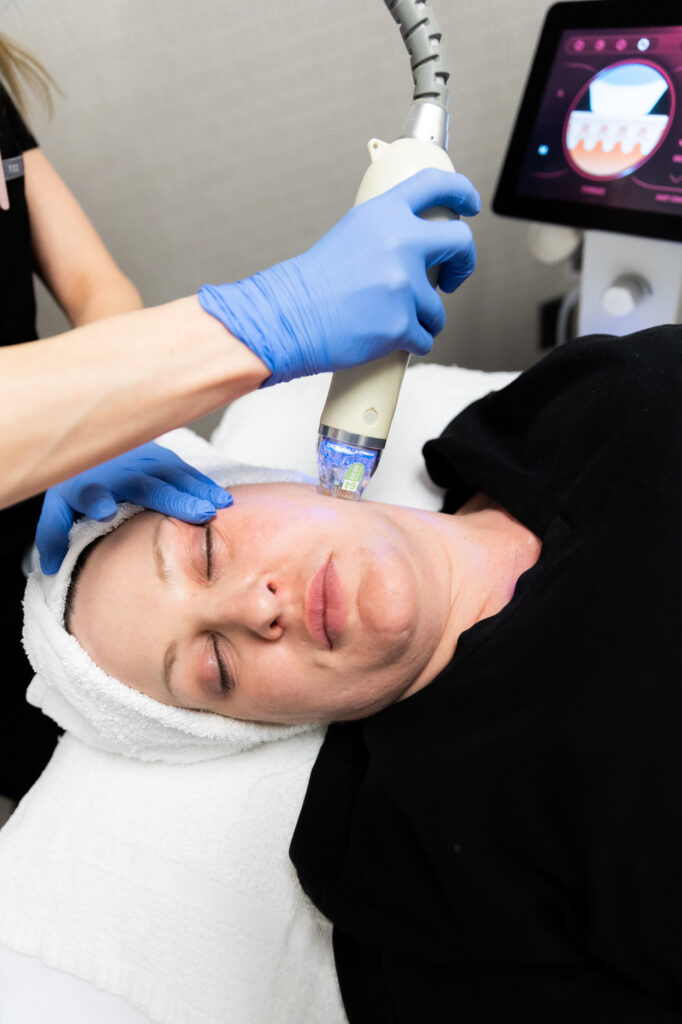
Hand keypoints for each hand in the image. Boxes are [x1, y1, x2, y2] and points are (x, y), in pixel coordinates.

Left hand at [36, 441, 231, 573]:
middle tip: (198, 515)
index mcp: (86, 484)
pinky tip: (223, 498)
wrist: (93, 439)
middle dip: (171, 498)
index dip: (97, 500)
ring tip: (219, 507)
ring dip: (197, 491)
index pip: (89, 492)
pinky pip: (185, 470)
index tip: (104, 511)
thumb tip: (50, 566)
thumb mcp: (57, 506)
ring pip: (172, 475)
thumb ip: (53, 534)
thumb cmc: (76, 482)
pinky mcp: (162, 457)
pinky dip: (204, 484)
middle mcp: (118, 470)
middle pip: (145, 484)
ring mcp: (143, 460)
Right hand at [198, 168, 479, 384]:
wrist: (287, 317)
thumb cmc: (311, 284)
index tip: (470, 204)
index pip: (436, 186)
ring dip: (423, 318)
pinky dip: (409, 343)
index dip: (461, 191)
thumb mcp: (350, 235)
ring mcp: (403, 286)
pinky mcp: (401, 324)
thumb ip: (387, 232)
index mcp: (384, 215)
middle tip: (453, 278)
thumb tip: (419, 242)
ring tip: (390, 320)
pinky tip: (384, 338)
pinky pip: (425, 339)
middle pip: (460, 243)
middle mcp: (400, 244)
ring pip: (438, 307)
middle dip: (463, 263)